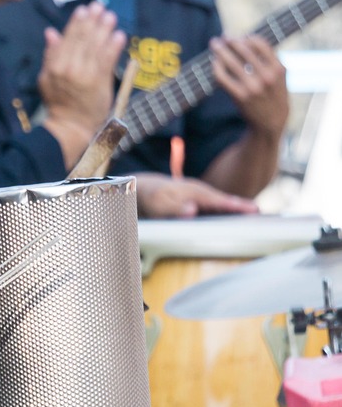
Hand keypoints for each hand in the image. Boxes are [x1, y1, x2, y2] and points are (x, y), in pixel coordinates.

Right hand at [37, 1, 125, 129]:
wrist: (70, 126)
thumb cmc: (59, 103)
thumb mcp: (46, 78)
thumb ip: (50, 54)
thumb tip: (51, 32)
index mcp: (56, 65)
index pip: (68, 38)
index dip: (77, 22)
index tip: (85, 9)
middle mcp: (70, 68)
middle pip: (84, 39)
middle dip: (93, 21)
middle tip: (101, 7)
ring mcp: (85, 75)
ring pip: (96, 47)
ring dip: (105, 29)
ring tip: (111, 17)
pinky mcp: (99, 83)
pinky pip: (108, 61)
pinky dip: (114, 47)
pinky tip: (119, 36)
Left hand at [135, 172, 259, 218]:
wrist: (143, 188)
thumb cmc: (151, 198)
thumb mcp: (159, 205)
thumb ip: (175, 208)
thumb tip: (193, 211)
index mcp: (195, 192)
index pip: (219, 200)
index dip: (236, 206)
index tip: (253, 210)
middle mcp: (201, 192)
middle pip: (226, 201)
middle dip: (243, 206)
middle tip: (262, 213)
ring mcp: (200, 197)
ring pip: (223, 203)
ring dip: (238, 209)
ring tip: (256, 217)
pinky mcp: (198, 202)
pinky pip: (216, 206)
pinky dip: (228, 210)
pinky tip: (236, 218)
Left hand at [209, 35, 288, 140]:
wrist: (271, 122)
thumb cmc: (273, 96)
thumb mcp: (280, 77)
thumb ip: (270, 60)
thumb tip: (248, 40)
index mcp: (278, 69)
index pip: (261, 44)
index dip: (247, 37)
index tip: (239, 36)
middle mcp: (266, 77)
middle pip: (244, 50)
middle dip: (230, 41)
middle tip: (221, 36)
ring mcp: (253, 87)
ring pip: (231, 62)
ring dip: (220, 50)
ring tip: (214, 44)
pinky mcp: (240, 96)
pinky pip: (223, 77)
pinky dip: (216, 67)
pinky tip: (213, 62)